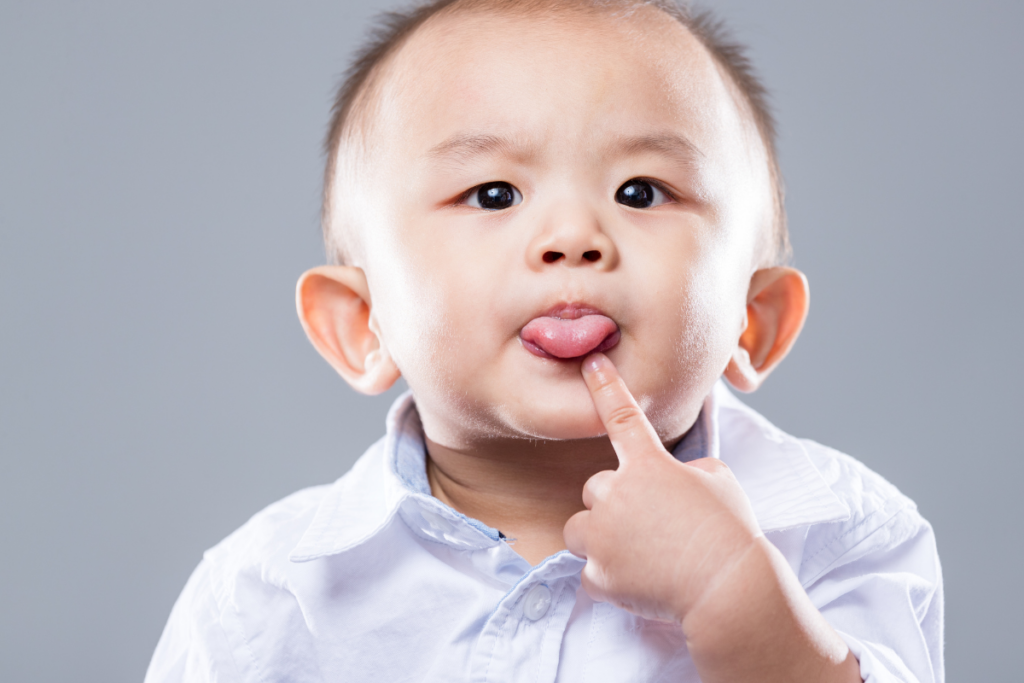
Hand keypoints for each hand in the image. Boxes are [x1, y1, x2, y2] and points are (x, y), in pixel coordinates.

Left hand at [563, 353, 859, 681]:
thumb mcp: (718, 481)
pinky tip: (640, 582)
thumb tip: (667, 481)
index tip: (591, 364)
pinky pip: (590, 570)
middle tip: (648, 526)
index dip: (605, 387)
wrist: (728, 589)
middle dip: (613, 503)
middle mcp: (616, 494)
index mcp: (648, 465)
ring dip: (600, 537)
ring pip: (579, 528)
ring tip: (637, 554)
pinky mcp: (597, 574)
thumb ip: (681, 471)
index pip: (622, 416)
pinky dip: (609, 577)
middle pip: (594, 488)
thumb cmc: (729, 533)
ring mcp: (602, 535)